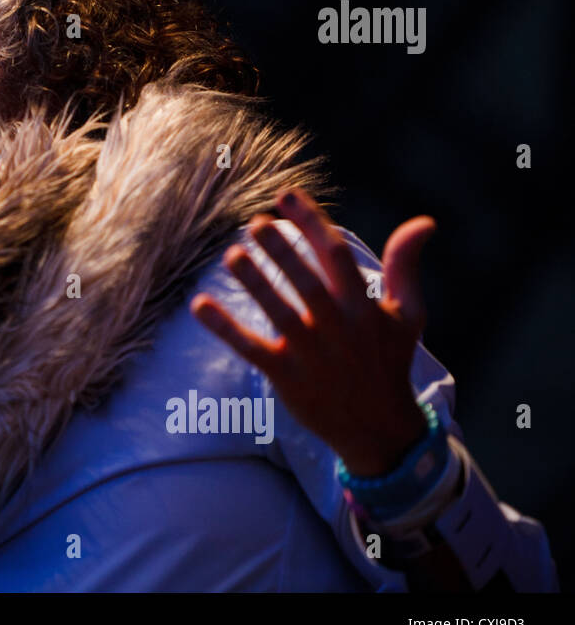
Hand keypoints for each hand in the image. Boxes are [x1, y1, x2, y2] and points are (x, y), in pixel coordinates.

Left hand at [189, 188, 435, 475]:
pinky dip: (224, 328)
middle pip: (306, 282)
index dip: (310, 222)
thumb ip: (405, 266)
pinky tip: (199, 305)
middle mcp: (337, 327)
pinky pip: (250, 348)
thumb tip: (424, 221)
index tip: (286, 196)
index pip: (336, 255)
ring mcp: (310, 353)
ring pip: (277, 312)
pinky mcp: (286, 376)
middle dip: (281, 251)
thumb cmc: (388, 360)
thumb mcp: (407, 313)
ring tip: (231, 256)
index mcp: (363, 307)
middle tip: (254, 224)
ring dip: (254, 283)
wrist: (378, 428)